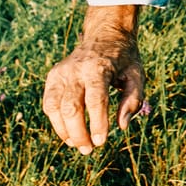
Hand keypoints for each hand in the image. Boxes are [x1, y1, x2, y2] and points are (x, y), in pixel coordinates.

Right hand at [41, 28, 146, 154]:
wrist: (105, 35)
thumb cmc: (124, 60)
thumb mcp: (137, 75)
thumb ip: (133, 100)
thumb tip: (122, 126)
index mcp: (99, 67)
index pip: (96, 99)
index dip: (97, 123)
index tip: (101, 142)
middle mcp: (76, 69)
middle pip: (71, 107)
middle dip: (79, 133)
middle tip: (89, 150)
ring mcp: (61, 72)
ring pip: (54, 108)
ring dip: (64, 131)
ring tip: (78, 144)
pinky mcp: (53, 76)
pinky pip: (49, 104)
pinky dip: (56, 122)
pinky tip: (68, 133)